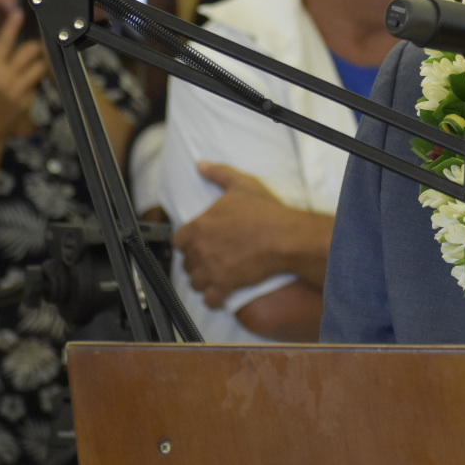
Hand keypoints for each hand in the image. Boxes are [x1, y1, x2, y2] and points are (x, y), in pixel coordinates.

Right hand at [0, 10, 47, 141]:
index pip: (3, 42)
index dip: (11, 26)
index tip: (18, 12)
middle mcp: (5, 78)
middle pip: (31, 50)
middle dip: (34, 46)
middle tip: (31, 48)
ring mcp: (19, 90)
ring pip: (40, 66)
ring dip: (39, 63)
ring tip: (30, 67)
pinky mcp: (29, 100)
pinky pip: (38, 82)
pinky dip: (35, 79)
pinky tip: (26, 85)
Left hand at [172, 163, 330, 308]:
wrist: (286, 237)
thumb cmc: (265, 212)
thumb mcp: (242, 185)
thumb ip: (218, 174)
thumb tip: (201, 165)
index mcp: (199, 226)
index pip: (178, 240)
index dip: (188, 242)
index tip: (198, 242)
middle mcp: (201, 250)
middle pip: (187, 263)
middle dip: (196, 262)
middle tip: (210, 259)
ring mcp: (212, 270)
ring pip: (196, 282)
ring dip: (203, 281)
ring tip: (213, 278)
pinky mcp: (226, 286)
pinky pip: (211, 299)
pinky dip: (214, 299)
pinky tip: (220, 295)